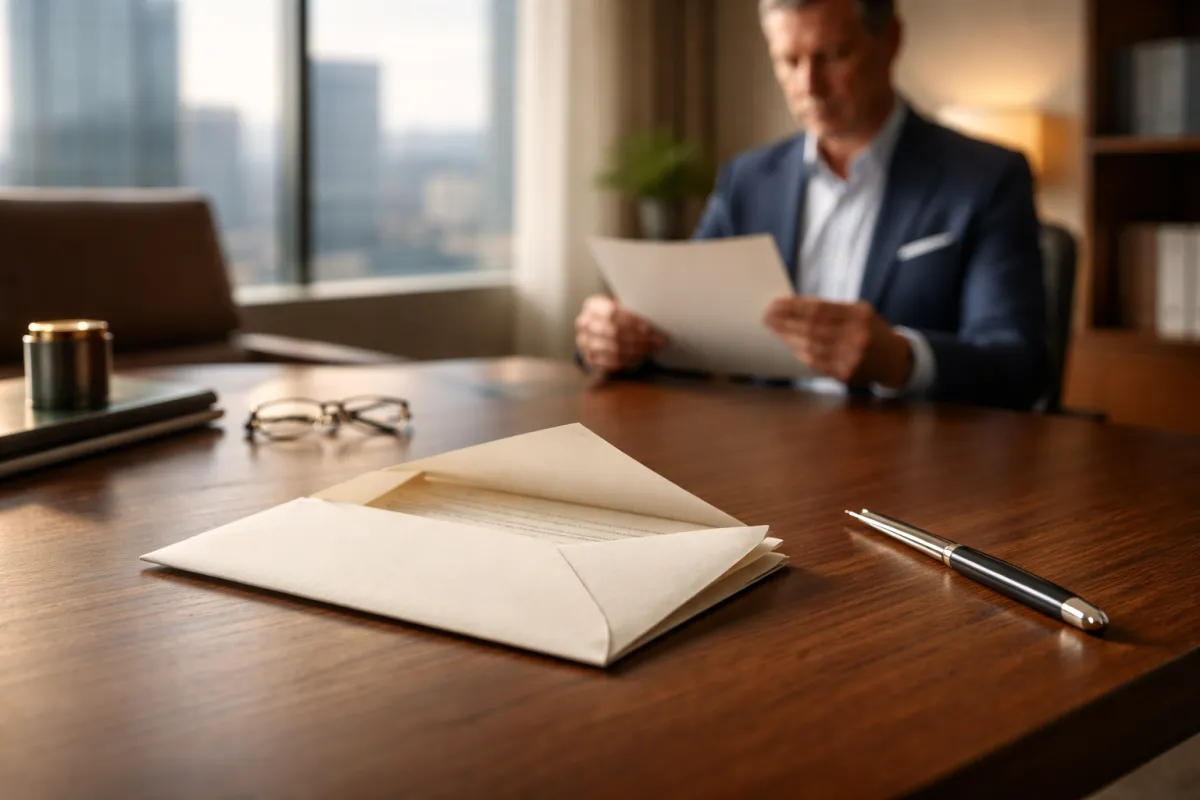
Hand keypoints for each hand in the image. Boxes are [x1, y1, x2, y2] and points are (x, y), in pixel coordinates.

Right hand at [574, 295, 666, 372]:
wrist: (597, 327)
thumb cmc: (614, 314)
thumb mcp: (619, 304)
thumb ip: (631, 308)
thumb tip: (654, 314)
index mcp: (592, 306)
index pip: (612, 313)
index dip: (632, 321)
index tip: (649, 327)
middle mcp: (584, 324)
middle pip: (614, 332)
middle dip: (639, 338)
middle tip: (657, 340)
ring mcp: (585, 342)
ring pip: (613, 349)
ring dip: (636, 351)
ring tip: (651, 349)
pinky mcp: (589, 358)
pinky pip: (610, 363)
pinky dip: (627, 361)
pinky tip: (640, 357)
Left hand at [763, 296, 912, 388]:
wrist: (894, 359)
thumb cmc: (869, 329)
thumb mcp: (858, 311)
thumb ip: (831, 309)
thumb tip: (793, 305)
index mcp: (859, 314)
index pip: (819, 309)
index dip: (794, 306)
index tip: (775, 303)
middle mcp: (857, 336)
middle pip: (812, 328)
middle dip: (785, 322)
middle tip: (767, 316)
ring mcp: (852, 357)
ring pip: (811, 347)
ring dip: (788, 338)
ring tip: (773, 329)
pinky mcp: (846, 374)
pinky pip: (815, 363)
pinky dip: (799, 352)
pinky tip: (788, 344)